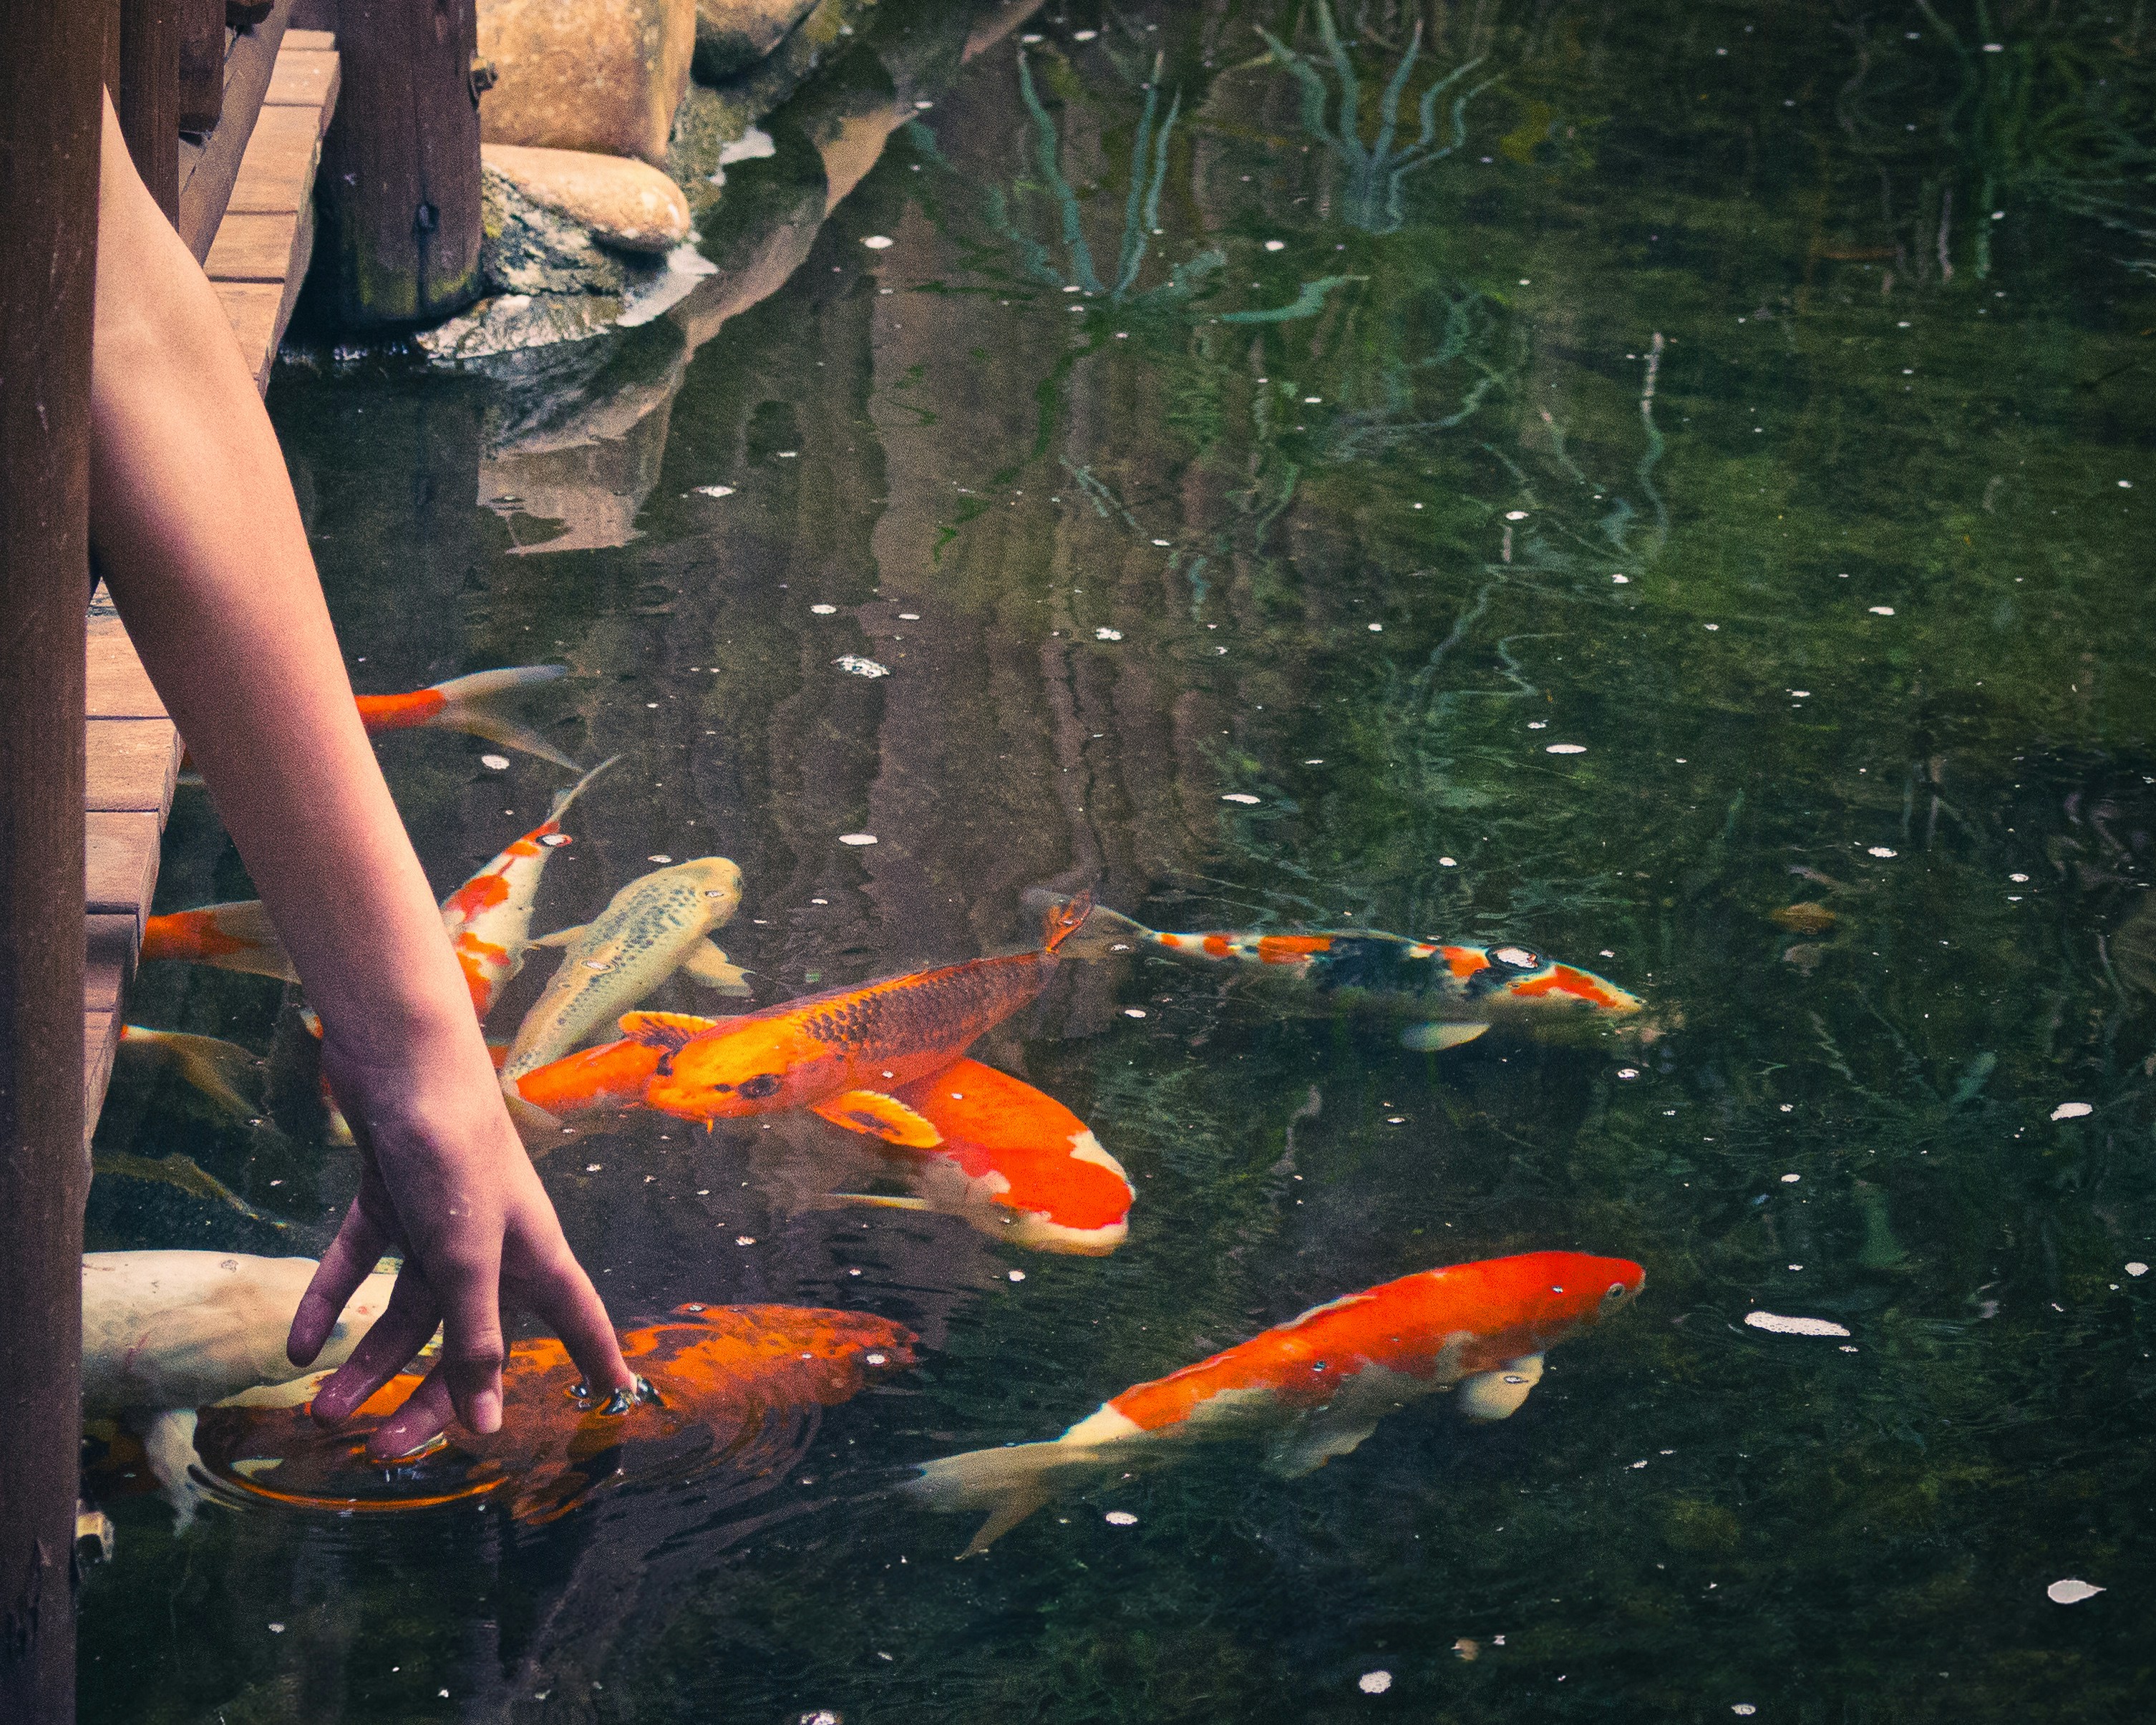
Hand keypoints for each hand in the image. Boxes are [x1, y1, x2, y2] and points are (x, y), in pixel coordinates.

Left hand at [287, 1019, 631, 1461]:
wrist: (399, 1060)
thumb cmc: (451, 1151)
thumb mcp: (464, 1255)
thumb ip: (474, 1339)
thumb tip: (486, 1425)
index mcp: (529, 1252)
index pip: (575, 1316)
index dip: (595, 1356)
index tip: (616, 1394)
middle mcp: (490, 1242)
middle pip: (470, 1338)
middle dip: (430, 1397)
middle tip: (386, 1451)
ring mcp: (437, 1220)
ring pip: (406, 1311)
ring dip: (366, 1364)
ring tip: (324, 1413)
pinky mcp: (389, 1197)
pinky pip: (359, 1265)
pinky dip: (328, 1304)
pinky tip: (298, 1345)